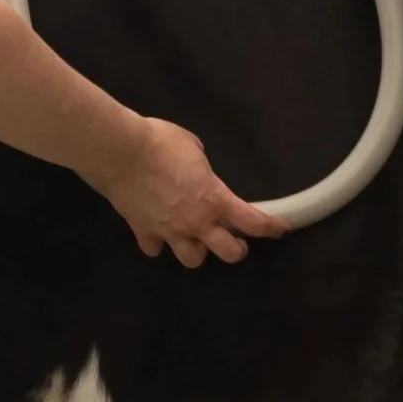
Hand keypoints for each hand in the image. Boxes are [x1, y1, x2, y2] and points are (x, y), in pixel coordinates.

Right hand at [97, 116, 290, 266]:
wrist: (121, 152)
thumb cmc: (162, 142)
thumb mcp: (194, 147)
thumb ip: (202, 167)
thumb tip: (198, 172)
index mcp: (214, 199)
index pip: (252, 222)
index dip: (271, 228)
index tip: (281, 230)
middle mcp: (196, 222)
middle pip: (228, 253)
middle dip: (235, 249)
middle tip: (233, 240)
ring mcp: (169, 231)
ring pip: (193, 260)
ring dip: (197, 249)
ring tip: (193, 236)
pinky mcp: (143, 232)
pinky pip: (155, 248)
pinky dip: (159, 242)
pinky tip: (158, 231)